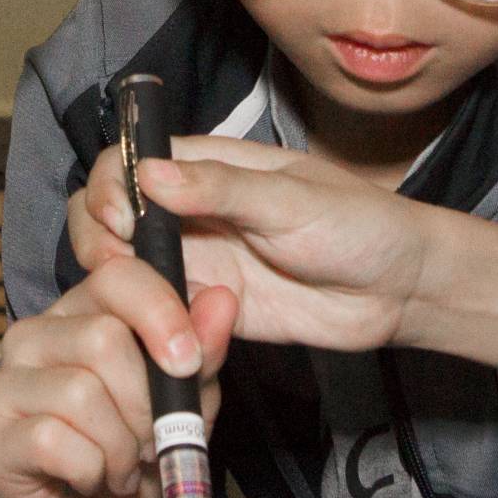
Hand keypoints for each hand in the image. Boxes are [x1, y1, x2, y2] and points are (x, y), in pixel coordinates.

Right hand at [0, 257, 235, 497]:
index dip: (161, 313)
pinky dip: (93, 469)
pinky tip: (95, 480)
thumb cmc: (142, 458)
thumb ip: (204, 350)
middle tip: (153, 438)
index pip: (119, 277)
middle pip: (104, 337)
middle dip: (147, 401)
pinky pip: (55, 441)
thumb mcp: (189, 402)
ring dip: (123, 443)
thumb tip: (222, 297)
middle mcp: (36, 337)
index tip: (188, 363)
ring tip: (127, 465)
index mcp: (84, 313)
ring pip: (81, 391)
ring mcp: (7, 386)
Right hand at [69, 137, 428, 355]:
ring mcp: (197, 261)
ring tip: (154, 306)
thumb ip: (222, 188)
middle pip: (108, 215)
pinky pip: (157, 315)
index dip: (111, 188)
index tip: (123, 217)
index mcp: (207, 167)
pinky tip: (172, 335)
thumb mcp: (292, 200)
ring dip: (121, 287)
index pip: (128, 162)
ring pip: (124, 269)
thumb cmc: (358, 225)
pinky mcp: (207, 309)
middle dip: (99, 239)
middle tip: (121, 266)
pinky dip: (149, 325)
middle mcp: (191, 211)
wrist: (398, 289)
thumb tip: (151, 173)